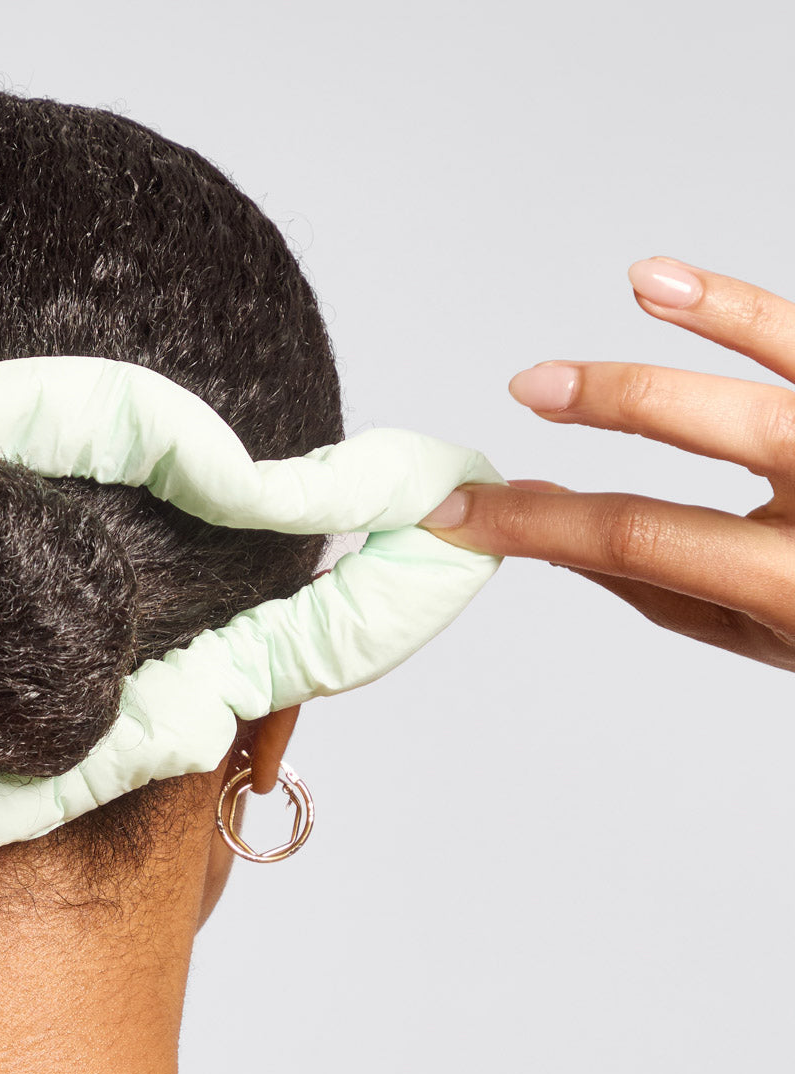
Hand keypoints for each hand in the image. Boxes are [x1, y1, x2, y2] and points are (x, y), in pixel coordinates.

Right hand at [419, 256, 794, 671]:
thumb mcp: (756, 632)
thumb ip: (650, 583)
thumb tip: (547, 531)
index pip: (643, 537)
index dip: (538, 522)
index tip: (467, 509)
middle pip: (714, 436)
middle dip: (608, 407)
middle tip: (526, 393)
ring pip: (777, 377)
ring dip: (686, 340)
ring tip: (616, 305)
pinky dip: (739, 310)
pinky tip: (661, 282)